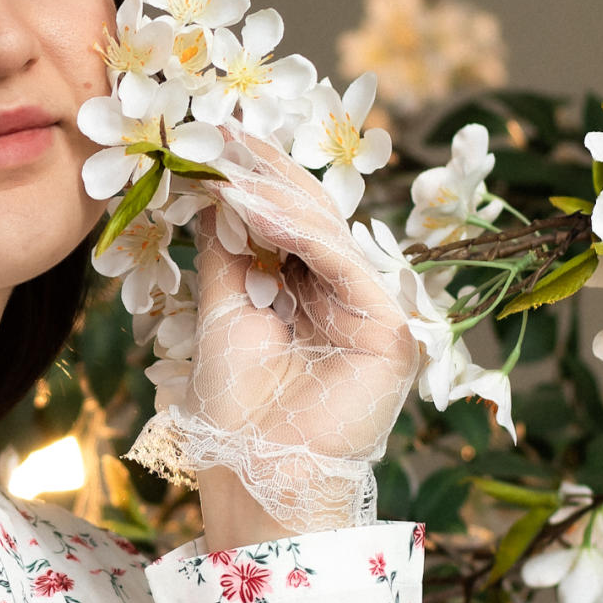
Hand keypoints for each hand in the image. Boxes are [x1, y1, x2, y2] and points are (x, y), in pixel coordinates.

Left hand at [129, 126, 417, 532]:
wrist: (256, 474)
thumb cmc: (236, 407)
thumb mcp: (222, 310)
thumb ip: (228, 251)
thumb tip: (214, 189)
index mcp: (309, 294)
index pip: (285, 222)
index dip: (252, 179)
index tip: (213, 136)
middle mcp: (346, 296)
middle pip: (310, 218)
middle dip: (263, 171)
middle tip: (220, 129)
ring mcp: (373, 310)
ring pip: (326, 232)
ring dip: (271, 194)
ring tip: (224, 162)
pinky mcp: (389, 329)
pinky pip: (341, 263)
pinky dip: (298, 233)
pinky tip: (254, 206)